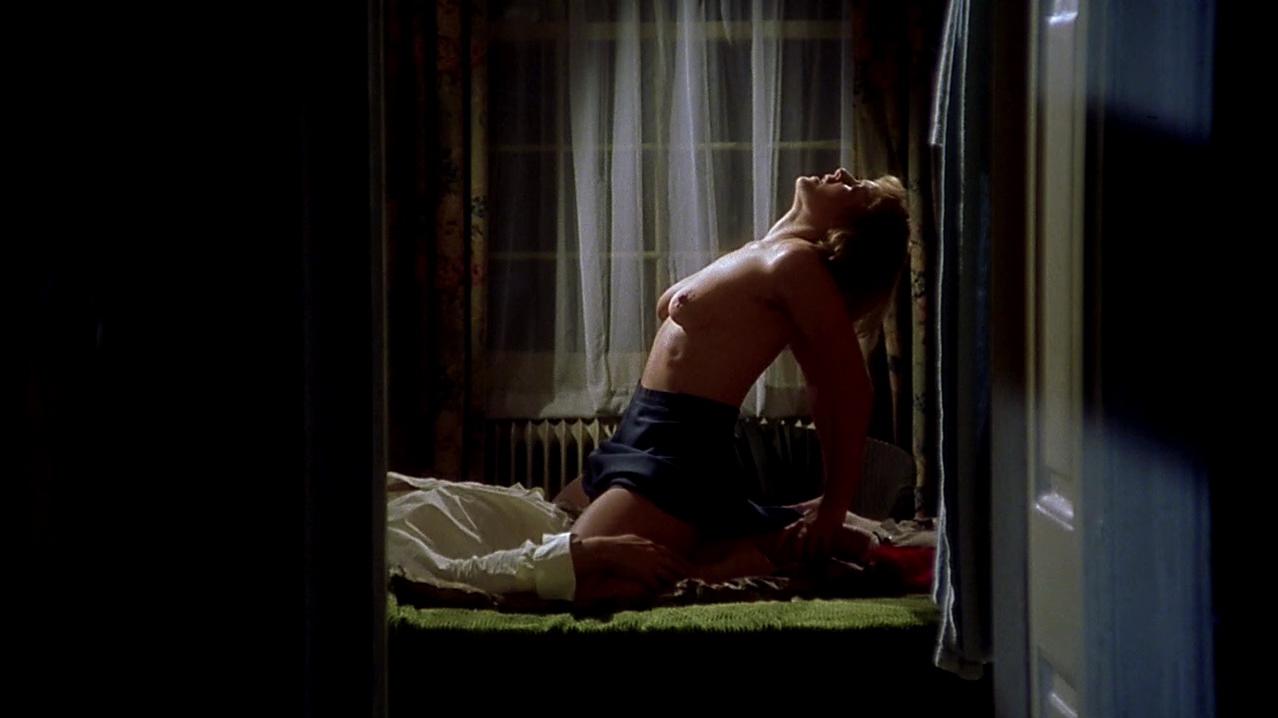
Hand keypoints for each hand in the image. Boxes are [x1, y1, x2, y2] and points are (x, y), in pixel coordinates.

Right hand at [572, 534, 692, 589]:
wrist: (600, 553)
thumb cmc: (610, 547)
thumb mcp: (629, 541)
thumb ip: (639, 544)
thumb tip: (645, 546)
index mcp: (650, 545)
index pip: (670, 553)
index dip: (679, 561)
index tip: (686, 568)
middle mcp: (653, 553)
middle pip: (674, 563)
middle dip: (683, 572)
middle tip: (692, 580)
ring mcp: (650, 564)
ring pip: (669, 574)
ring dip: (675, 581)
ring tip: (683, 589)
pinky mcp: (645, 575)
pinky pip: (657, 584)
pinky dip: (662, 589)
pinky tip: (666, 595)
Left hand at [779, 508, 843, 563]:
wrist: (834, 500)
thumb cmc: (819, 504)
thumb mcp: (804, 508)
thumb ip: (795, 512)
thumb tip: (785, 512)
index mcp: (798, 520)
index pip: (785, 532)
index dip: (779, 543)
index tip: (776, 552)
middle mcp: (805, 526)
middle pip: (797, 544)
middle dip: (797, 554)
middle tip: (799, 560)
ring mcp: (817, 529)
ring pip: (810, 548)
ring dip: (811, 556)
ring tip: (813, 560)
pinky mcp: (828, 532)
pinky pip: (825, 547)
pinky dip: (824, 554)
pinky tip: (825, 557)